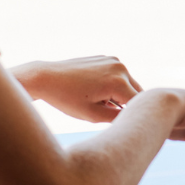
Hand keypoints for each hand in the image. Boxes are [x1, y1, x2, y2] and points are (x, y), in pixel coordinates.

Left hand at [13, 56, 142, 122]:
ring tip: (99, 102)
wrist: (46, 78)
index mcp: (118, 81)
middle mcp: (120, 67)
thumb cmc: (66, 99)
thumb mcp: (92, 115)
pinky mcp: (107, 58)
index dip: (133, 117)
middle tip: (109, 115)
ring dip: (121, 95)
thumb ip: (118, 118)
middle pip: (137, 93)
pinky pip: (119, 76)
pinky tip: (94, 91)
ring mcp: (114, 60)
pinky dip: (113, 85)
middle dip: (127, 105)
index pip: (138, 104)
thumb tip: (135, 120)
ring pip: (128, 84)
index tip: (125, 126)